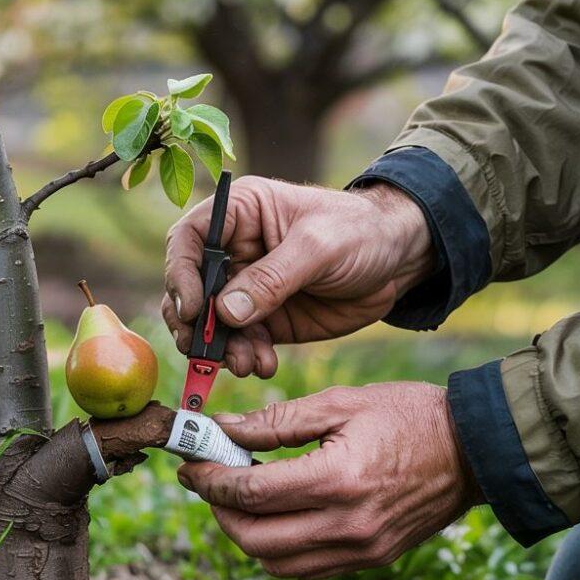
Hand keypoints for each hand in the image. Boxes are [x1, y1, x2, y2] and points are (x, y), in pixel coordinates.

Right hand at [163, 176, 433, 377]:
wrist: (399, 261)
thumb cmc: (360, 232)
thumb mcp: (320, 247)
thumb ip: (273, 278)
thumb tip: (226, 312)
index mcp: (239, 214)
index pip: (187, 240)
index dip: (181, 275)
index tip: (194, 310)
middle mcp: (233, 251)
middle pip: (190, 288)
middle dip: (193, 323)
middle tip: (203, 350)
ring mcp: (246, 289)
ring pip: (210, 324)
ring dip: (219, 349)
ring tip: (245, 364)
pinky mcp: (264, 320)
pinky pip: (240, 344)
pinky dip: (245, 358)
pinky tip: (264, 365)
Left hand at [176, 384, 481, 579]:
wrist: (475, 448)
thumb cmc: (408, 414)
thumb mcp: (340, 404)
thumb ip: (276, 422)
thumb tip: (222, 429)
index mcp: (337, 481)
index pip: (251, 494)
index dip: (211, 480)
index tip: (191, 463)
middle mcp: (347, 526)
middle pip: (254, 539)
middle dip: (218, 511)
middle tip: (208, 481)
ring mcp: (361, 550)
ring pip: (276, 564)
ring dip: (244, 535)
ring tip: (237, 499)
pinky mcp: (371, 559)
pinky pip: (306, 570)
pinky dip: (277, 551)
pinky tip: (274, 517)